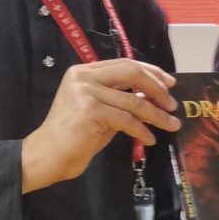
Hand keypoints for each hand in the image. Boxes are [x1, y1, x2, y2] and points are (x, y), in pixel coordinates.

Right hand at [21, 60, 179, 192]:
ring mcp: (86, 92)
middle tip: (172, 103)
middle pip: (132, 72)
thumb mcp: (100, 110)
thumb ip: (121, 98)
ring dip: (157, 115)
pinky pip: (127, 120)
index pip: (125, 63)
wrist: (47, 156)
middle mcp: (84, 76)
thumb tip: (152, 95)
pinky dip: (142, 130)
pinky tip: (150, 139)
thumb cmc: (73, 136)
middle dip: (157, 87)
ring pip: (134, 100)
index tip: (169, 83)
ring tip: (171, 125)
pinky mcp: (91, 111)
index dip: (151, 72)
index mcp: (84, 71)